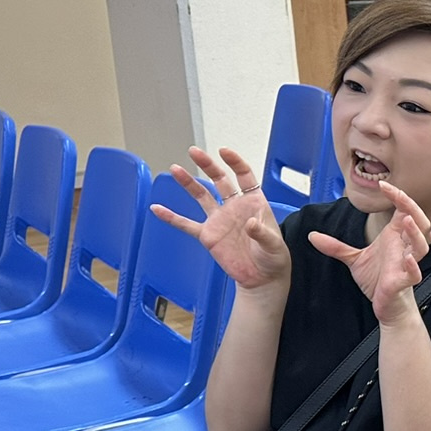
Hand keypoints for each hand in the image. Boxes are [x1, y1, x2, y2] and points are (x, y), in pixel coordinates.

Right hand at [155, 147, 288, 291]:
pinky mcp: (208, 235)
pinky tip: (157, 209)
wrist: (261, 278)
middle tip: (194, 151)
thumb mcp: (273, 245)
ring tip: (175, 169)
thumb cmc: (273, 258)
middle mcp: (234, 207)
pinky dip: (172, 217)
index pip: (244, 176)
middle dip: (207, 165)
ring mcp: (219, 220)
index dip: (234, 162)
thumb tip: (250, 224)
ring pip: (201, 196)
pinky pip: (186, 224)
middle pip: (219, 180)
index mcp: (253, 203)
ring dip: (188, 183)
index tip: (223, 151)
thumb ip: (262, 233)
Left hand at [309, 180, 430, 326]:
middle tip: (399, 196)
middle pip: (420, 221)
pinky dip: (412, 266)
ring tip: (406, 221)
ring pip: (421, 245)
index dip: (397, 195)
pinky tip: (406, 259)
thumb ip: (335, 246)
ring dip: (415, 233)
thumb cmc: (377, 279)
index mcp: (396, 236)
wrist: (385, 305)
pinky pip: (414, 273)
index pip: (403, 209)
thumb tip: (312, 235)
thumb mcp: (353, 259)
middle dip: (412, 207)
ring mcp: (407, 264)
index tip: (382, 184)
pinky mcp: (404, 281)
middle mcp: (404, 247)